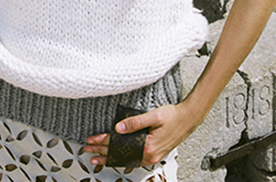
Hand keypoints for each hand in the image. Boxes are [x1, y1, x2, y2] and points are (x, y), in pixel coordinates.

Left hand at [84, 103, 198, 166]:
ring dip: (111, 157)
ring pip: (126, 159)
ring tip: (97, 158)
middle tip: (88, 150)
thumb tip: (117, 128)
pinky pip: (134, 159)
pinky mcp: (154, 154)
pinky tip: (115, 158)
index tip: (91, 140)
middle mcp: (149, 155)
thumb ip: (135, 122)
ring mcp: (152, 157)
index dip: (103, 142)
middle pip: (121, 154)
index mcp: (147, 146)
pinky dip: (123, 158)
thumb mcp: (154, 116)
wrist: (188, 119)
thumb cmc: (172, 115)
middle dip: (103, 152)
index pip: (119, 145)